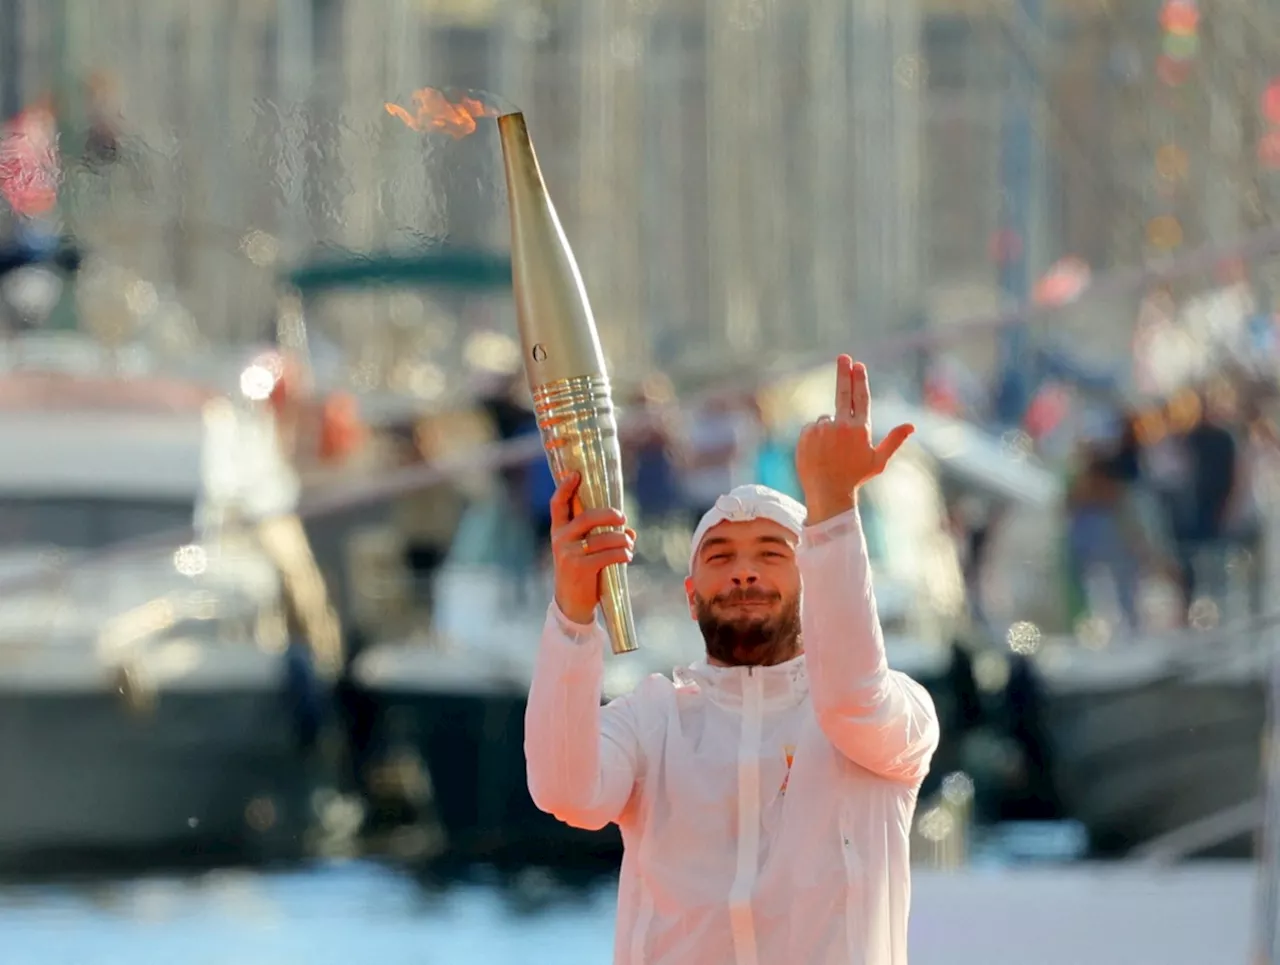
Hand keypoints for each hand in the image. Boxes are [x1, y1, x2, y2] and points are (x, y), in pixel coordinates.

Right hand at [550, 472, 635, 624]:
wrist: (571, 604)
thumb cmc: (582, 572)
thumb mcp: (585, 551)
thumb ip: (603, 536)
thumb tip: (630, 531)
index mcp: (559, 531)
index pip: (557, 504)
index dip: (565, 487)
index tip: (576, 473)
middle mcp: (561, 539)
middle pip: (587, 517)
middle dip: (609, 515)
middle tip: (623, 518)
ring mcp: (569, 554)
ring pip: (603, 537)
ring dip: (622, 539)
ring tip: (629, 543)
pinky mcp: (580, 568)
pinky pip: (608, 554)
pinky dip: (623, 554)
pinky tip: (627, 556)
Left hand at [795, 355, 913, 524]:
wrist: (827, 494)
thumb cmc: (855, 478)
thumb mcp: (878, 461)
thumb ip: (894, 440)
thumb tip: (912, 425)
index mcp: (860, 429)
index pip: (861, 398)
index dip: (859, 380)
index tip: (858, 365)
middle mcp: (841, 426)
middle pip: (842, 393)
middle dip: (844, 373)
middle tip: (844, 357)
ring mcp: (822, 429)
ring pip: (825, 419)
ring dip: (828, 429)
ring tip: (831, 452)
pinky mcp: (806, 434)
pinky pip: (811, 428)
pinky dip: (815, 436)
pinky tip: (819, 452)